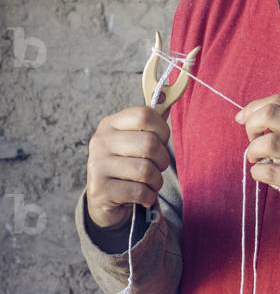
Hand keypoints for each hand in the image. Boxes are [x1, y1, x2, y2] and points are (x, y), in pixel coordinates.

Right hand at [85, 106, 170, 228]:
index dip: (162, 130)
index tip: (161, 142)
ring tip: (148, 183)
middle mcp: (100, 141)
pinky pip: (139, 191)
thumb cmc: (127, 166)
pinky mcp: (100, 190)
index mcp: (110, 124)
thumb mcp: (135, 141)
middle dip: (162, 160)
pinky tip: (142, 196)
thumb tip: (169, 93)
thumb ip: (151, 122)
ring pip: (145, 170)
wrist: (105, 200)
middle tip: (156, 168)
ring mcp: (97, 166)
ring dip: (155, 181)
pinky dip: (148, 197)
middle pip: (149, 143)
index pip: (145, 115)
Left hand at [235, 93, 279, 237]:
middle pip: (272, 115)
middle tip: (252, 138)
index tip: (244, 118)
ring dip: (253, 149)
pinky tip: (262, 173)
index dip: (255, 107)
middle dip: (251, 125)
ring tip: (255, 157)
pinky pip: (269, 172)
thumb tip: (248, 115)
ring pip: (269, 143)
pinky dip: (257, 172)